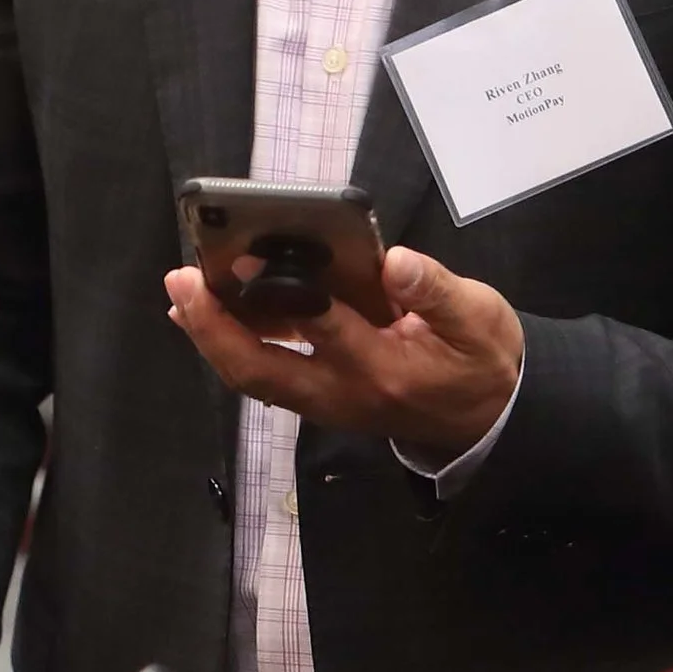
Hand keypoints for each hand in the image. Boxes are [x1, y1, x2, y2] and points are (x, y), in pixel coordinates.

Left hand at [165, 245, 522, 465]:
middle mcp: (343, 392)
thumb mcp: (479, 318)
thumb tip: (395, 261)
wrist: (489, 420)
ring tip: (184, 291)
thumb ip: (436, 290)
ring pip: (254, 377)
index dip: (284, 291)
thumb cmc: (483, 362)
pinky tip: (212, 314)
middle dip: (214, 326)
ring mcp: (327, 403)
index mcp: (384, 367)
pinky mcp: (322, 400)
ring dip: (213, 337)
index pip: (325, 327)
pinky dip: (232, 345)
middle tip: (182, 280)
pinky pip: (265, 377)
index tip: (249, 251)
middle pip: (260, 369)